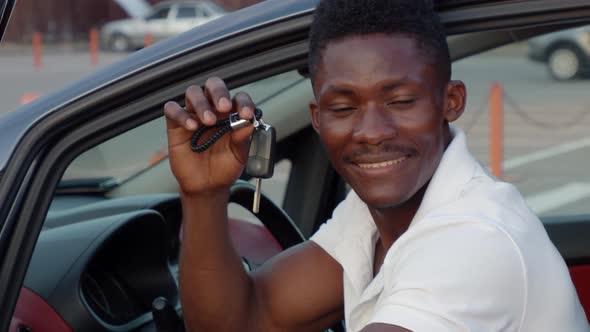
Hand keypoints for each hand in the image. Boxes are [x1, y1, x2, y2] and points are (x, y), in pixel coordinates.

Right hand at [164, 77, 255, 194]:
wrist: (208, 186)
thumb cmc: (225, 167)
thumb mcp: (239, 155)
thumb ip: (243, 139)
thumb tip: (249, 123)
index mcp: (232, 114)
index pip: (238, 98)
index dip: (243, 102)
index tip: (246, 114)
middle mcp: (213, 110)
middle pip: (213, 85)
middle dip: (219, 92)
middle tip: (224, 107)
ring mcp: (194, 115)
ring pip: (193, 92)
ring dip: (201, 103)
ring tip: (208, 121)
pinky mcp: (176, 125)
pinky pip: (172, 109)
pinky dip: (181, 114)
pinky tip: (191, 127)